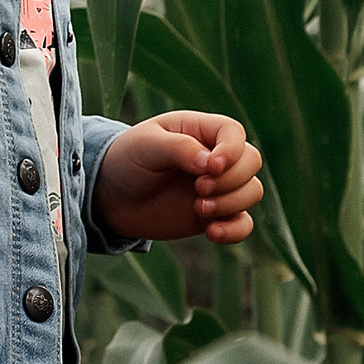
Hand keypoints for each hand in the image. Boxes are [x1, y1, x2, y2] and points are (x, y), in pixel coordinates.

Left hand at [93, 111, 262, 244]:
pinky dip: (235, 230)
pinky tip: (211, 233)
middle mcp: (215, 157)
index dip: (231, 151)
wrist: (110, 198)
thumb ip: (179, 148)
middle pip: (251, 161)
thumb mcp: (145, 146)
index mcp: (200, 130)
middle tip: (198, 189)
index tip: (211, 168)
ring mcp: (218, 187)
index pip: (234, 133)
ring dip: (231, 203)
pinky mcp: (215, 215)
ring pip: (252, 191)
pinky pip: (243, 223)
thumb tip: (212, 164)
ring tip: (199, 209)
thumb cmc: (126, 160)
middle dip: (231, 180)